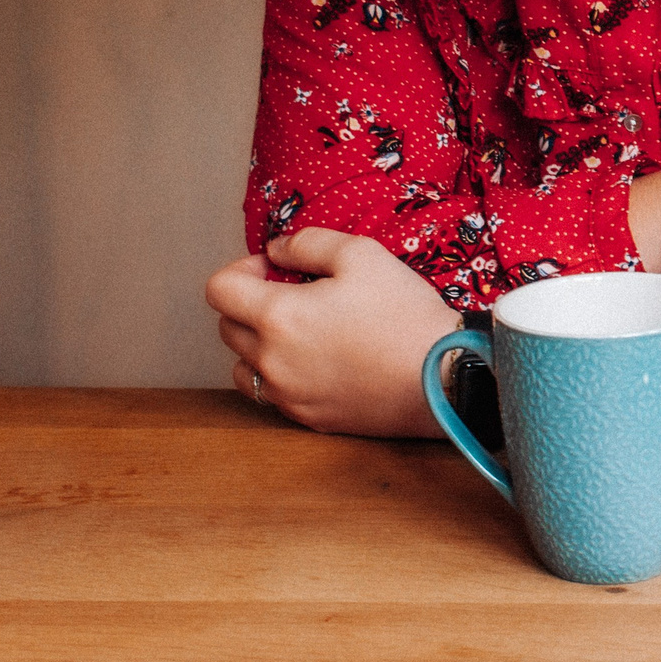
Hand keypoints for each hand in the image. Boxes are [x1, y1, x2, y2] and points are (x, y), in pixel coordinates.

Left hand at [204, 228, 458, 436]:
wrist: (442, 378)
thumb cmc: (404, 314)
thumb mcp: (362, 254)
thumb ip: (308, 243)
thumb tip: (277, 249)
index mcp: (278, 316)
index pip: (219, 290)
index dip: (240, 269)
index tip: (273, 268)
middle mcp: (271, 360)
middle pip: (227, 327)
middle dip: (250, 304)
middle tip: (294, 294)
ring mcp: (287, 394)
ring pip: (243, 367)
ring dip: (258, 344)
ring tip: (300, 333)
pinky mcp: (307, 418)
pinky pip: (273, 394)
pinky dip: (281, 374)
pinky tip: (319, 361)